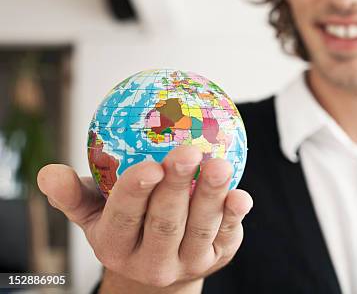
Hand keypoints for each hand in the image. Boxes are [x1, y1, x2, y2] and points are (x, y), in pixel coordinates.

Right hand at [37, 146, 252, 290]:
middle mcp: (152, 261)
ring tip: (219, 165)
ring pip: (200, 229)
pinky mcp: (217, 258)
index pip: (123, 219)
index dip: (136, 193)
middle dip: (176, 189)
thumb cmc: (125, 226)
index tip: (149, 165)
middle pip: (165, 224)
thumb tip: (48, 172)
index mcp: (116, 246)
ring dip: (211, 197)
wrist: (159, 270)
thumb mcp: (93, 213)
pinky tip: (241, 194)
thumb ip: (73, 194)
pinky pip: (227, 236)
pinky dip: (234, 216)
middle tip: (187, 152)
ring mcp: (187, 263)